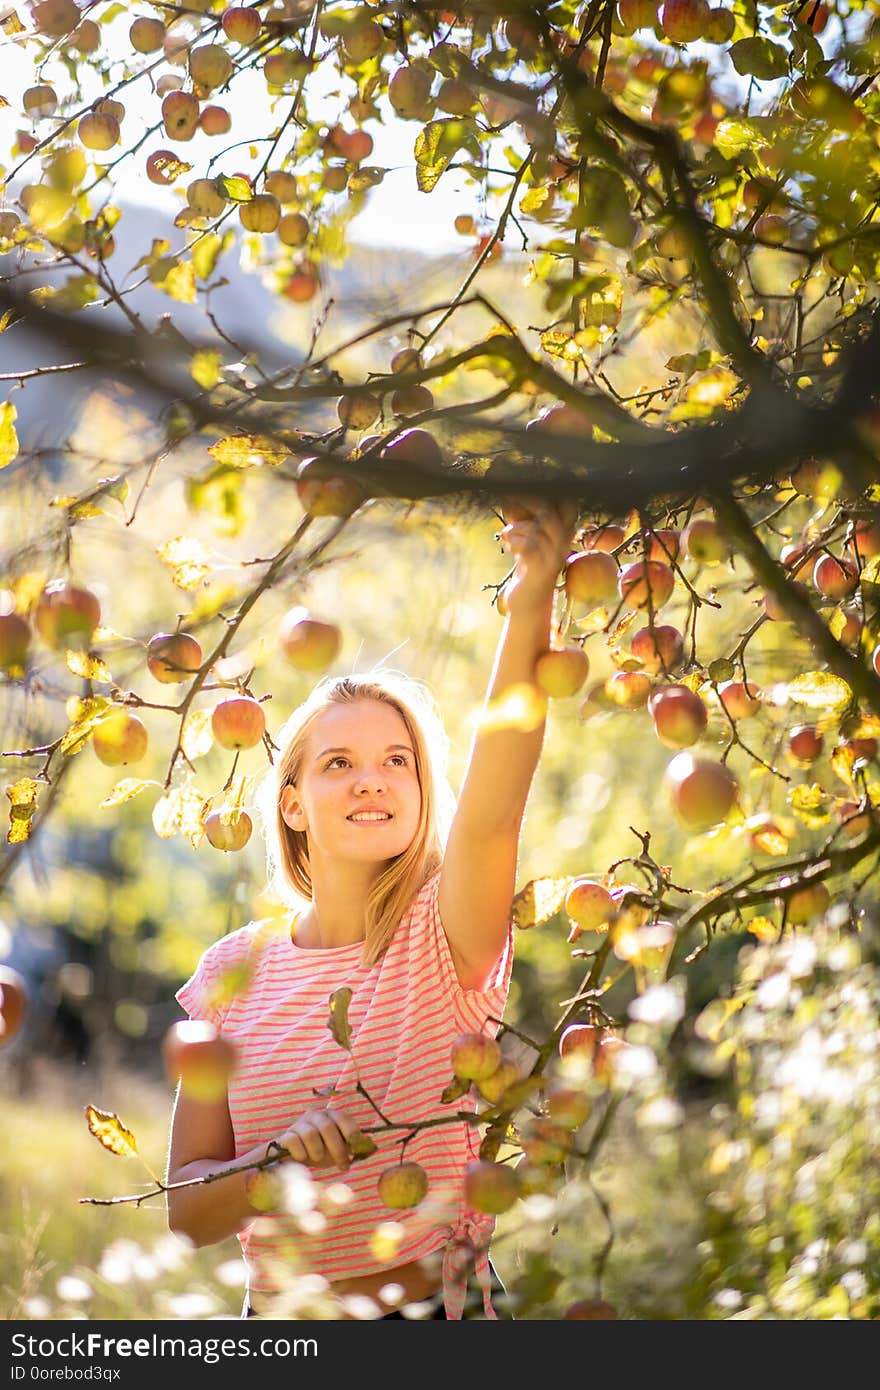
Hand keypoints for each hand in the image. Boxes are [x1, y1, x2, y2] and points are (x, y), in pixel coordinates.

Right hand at [276, 1104, 363, 1169]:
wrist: (292, 1161)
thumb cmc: (319, 1152)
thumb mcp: (338, 1150)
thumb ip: (352, 1145)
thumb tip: (369, 1143)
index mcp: (330, 1116)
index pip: (342, 1117)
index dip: (351, 1131)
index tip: (356, 1149)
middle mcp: (314, 1115)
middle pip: (327, 1127)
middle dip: (337, 1149)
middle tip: (343, 1166)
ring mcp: (298, 1124)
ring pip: (311, 1134)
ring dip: (317, 1152)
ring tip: (318, 1159)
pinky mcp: (286, 1136)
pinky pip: (294, 1142)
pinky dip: (301, 1153)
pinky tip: (302, 1158)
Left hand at [499, 497, 579, 615]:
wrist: (528, 604)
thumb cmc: (528, 570)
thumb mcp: (532, 543)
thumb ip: (530, 524)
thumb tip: (514, 496)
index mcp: (564, 536)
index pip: (569, 507)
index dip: (550, 495)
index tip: (525, 490)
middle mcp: (562, 546)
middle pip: (551, 515)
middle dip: (530, 504)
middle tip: (511, 502)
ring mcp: (553, 560)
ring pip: (536, 531)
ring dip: (516, 530)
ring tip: (506, 536)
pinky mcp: (540, 573)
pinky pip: (529, 549)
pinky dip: (515, 543)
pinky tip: (509, 546)